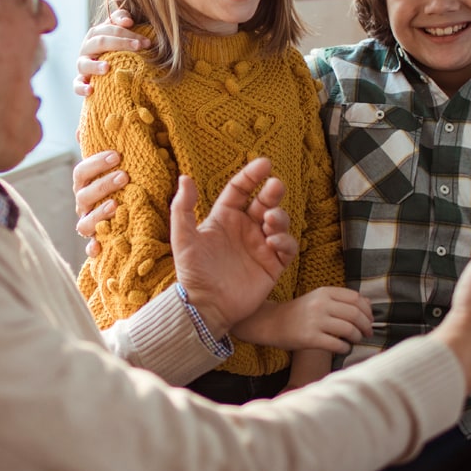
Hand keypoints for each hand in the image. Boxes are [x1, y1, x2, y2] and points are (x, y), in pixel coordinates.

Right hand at [72, 10, 147, 96]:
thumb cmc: (117, 50)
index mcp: (96, 34)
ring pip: (84, 63)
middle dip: (120, 43)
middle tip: (139, 48)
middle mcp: (87, 48)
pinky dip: (81, 87)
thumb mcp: (120, 34)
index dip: (127, 33)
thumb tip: (128, 21)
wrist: (107, 73)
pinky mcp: (81, 81)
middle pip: (100, 42)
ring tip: (107, 68)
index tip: (145, 41)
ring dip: (94, 65)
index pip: (110, 29)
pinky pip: (77, 85)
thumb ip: (122, 21)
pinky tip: (90, 90)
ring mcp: (83, 65)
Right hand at [72, 151, 129, 256]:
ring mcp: (90, 225)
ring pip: (85, 222)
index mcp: (86, 185)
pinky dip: (93, 248)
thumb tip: (80, 129)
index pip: (81, 172)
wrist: (136, 218)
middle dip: (103, 185)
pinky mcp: (98, 243)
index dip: (95, 163)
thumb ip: (106, 149)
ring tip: (116, 205)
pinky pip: (91, 248)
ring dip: (99, 213)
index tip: (117, 155)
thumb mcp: (118, 167)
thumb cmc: (124, 185)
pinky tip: (99, 247)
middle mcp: (84, 205)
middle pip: (83, 195)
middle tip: (125, 176)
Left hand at [171, 157, 297, 338]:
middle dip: (273, 192)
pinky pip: (287, 248)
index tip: (264, 164)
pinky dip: (285, 242)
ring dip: (279, 217)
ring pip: (279, 222)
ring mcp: (260, 246)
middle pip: (264, 202)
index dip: (252, 175)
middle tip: (275, 186)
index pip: (241, 190)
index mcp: (225, 218)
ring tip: (269, 221)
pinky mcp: (273, 265)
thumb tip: (185, 177)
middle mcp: (245, 229)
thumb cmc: (192, 273)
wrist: (205, 307)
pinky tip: (273, 242)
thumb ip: (183, 208)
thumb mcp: (183, 238)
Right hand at [232, 287, 373, 352]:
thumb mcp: (319, 299)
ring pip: (348, 329)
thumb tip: (369, 303)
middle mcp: (320, 304)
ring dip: (357, 337)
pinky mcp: (310, 338)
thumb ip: (342, 299)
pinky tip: (344, 348)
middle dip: (366, 325)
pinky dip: (345, 348)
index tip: (370, 319)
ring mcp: (315, 321)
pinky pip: (336, 344)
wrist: (272, 322)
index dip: (367, 310)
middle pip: (355, 314)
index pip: (356, 298)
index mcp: (325, 292)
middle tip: (368, 332)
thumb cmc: (299, 312)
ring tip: (356, 340)